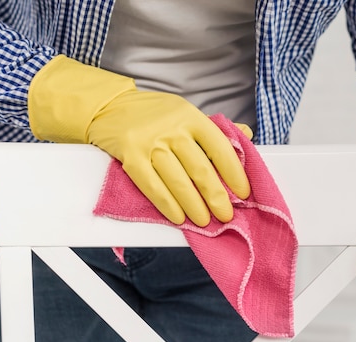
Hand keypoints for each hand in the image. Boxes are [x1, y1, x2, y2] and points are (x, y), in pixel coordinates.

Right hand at [28, 55, 249, 226]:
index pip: (220, 147)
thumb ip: (213, 127)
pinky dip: (167, 205)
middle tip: (226, 215)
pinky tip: (178, 217)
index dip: (234, 173)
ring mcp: (150, 142)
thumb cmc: (153, 114)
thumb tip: (246, 135)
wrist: (110, 106)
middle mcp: (172, 128)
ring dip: (194, 206)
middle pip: (200, 169)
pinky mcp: (130, 155)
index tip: (243, 193)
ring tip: (204, 221)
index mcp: (191, 117)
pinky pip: (152, 186)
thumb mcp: (185, 112)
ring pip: (178, 181)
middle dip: (216, 197)